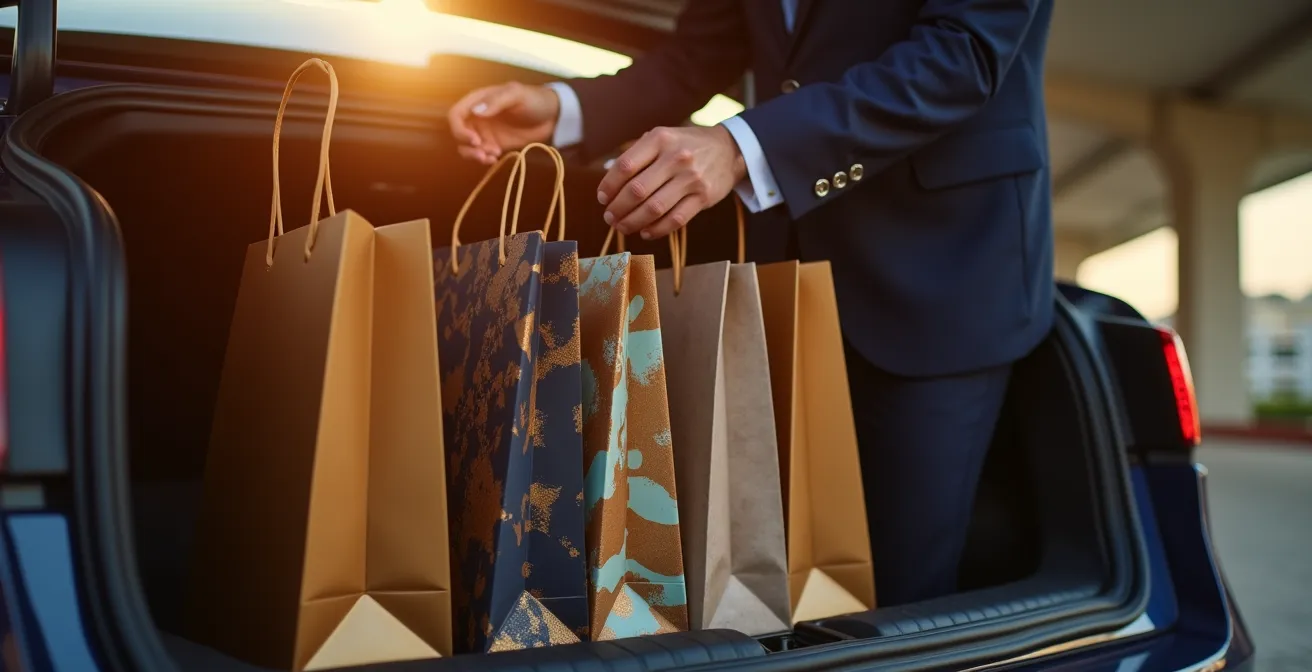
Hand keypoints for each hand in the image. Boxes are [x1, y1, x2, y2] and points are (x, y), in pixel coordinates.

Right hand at [448, 82, 560, 164]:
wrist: (553, 116)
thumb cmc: (534, 100)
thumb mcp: (517, 95)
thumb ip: (497, 101)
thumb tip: (476, 112)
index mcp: (478, 101)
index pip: (456, 114)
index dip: (459, 129)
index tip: (474, 139)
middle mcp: (477, 117)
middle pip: (458, 133)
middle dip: (467, 146)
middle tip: (484, 152)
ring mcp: (485, 132)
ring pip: (467, 147)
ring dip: (473, 155)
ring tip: (490, 157)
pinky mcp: (494, 145)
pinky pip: (481, 154)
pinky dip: (484, 159)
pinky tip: (496, 158)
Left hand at [598, 125, 746, 239]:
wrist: (728, 149)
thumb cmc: (685, 145)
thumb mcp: (662, 138)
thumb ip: (637, 156)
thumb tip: (608, 185)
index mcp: (660, 139)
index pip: (625, 166)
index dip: (609, 186)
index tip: (602, 198)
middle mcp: (676, 157)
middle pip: (637, 190)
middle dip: (618, 208)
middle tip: (609, 217)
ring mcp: (692, 178)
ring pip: (654, 208)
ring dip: (633, 222)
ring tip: (622, 227)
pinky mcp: (704, 197)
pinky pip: (675, 220)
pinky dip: (656, 230)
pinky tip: (645, 232)